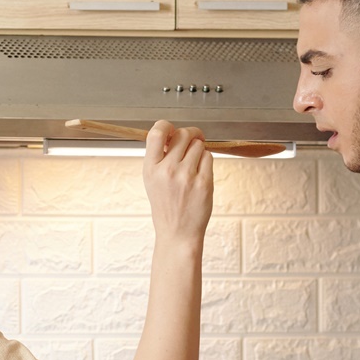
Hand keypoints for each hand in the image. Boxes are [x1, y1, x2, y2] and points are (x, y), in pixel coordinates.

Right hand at [143, 120, 213, 244]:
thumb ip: (159, 157)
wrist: (177, 233)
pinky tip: (200, 174)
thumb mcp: (152, 180)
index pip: (156, 133)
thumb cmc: (166, 206)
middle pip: (183, 134)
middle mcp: (167, 170)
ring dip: (199, 151)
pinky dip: (206, 162)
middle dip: (190, 135)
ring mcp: (187, 176)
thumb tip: (172, 133)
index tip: (172, 130)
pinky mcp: (204, 182)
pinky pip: (209, 157)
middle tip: (194, 140)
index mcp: (150, 168)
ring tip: (194, 166)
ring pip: (198, 145)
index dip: (166, 126)